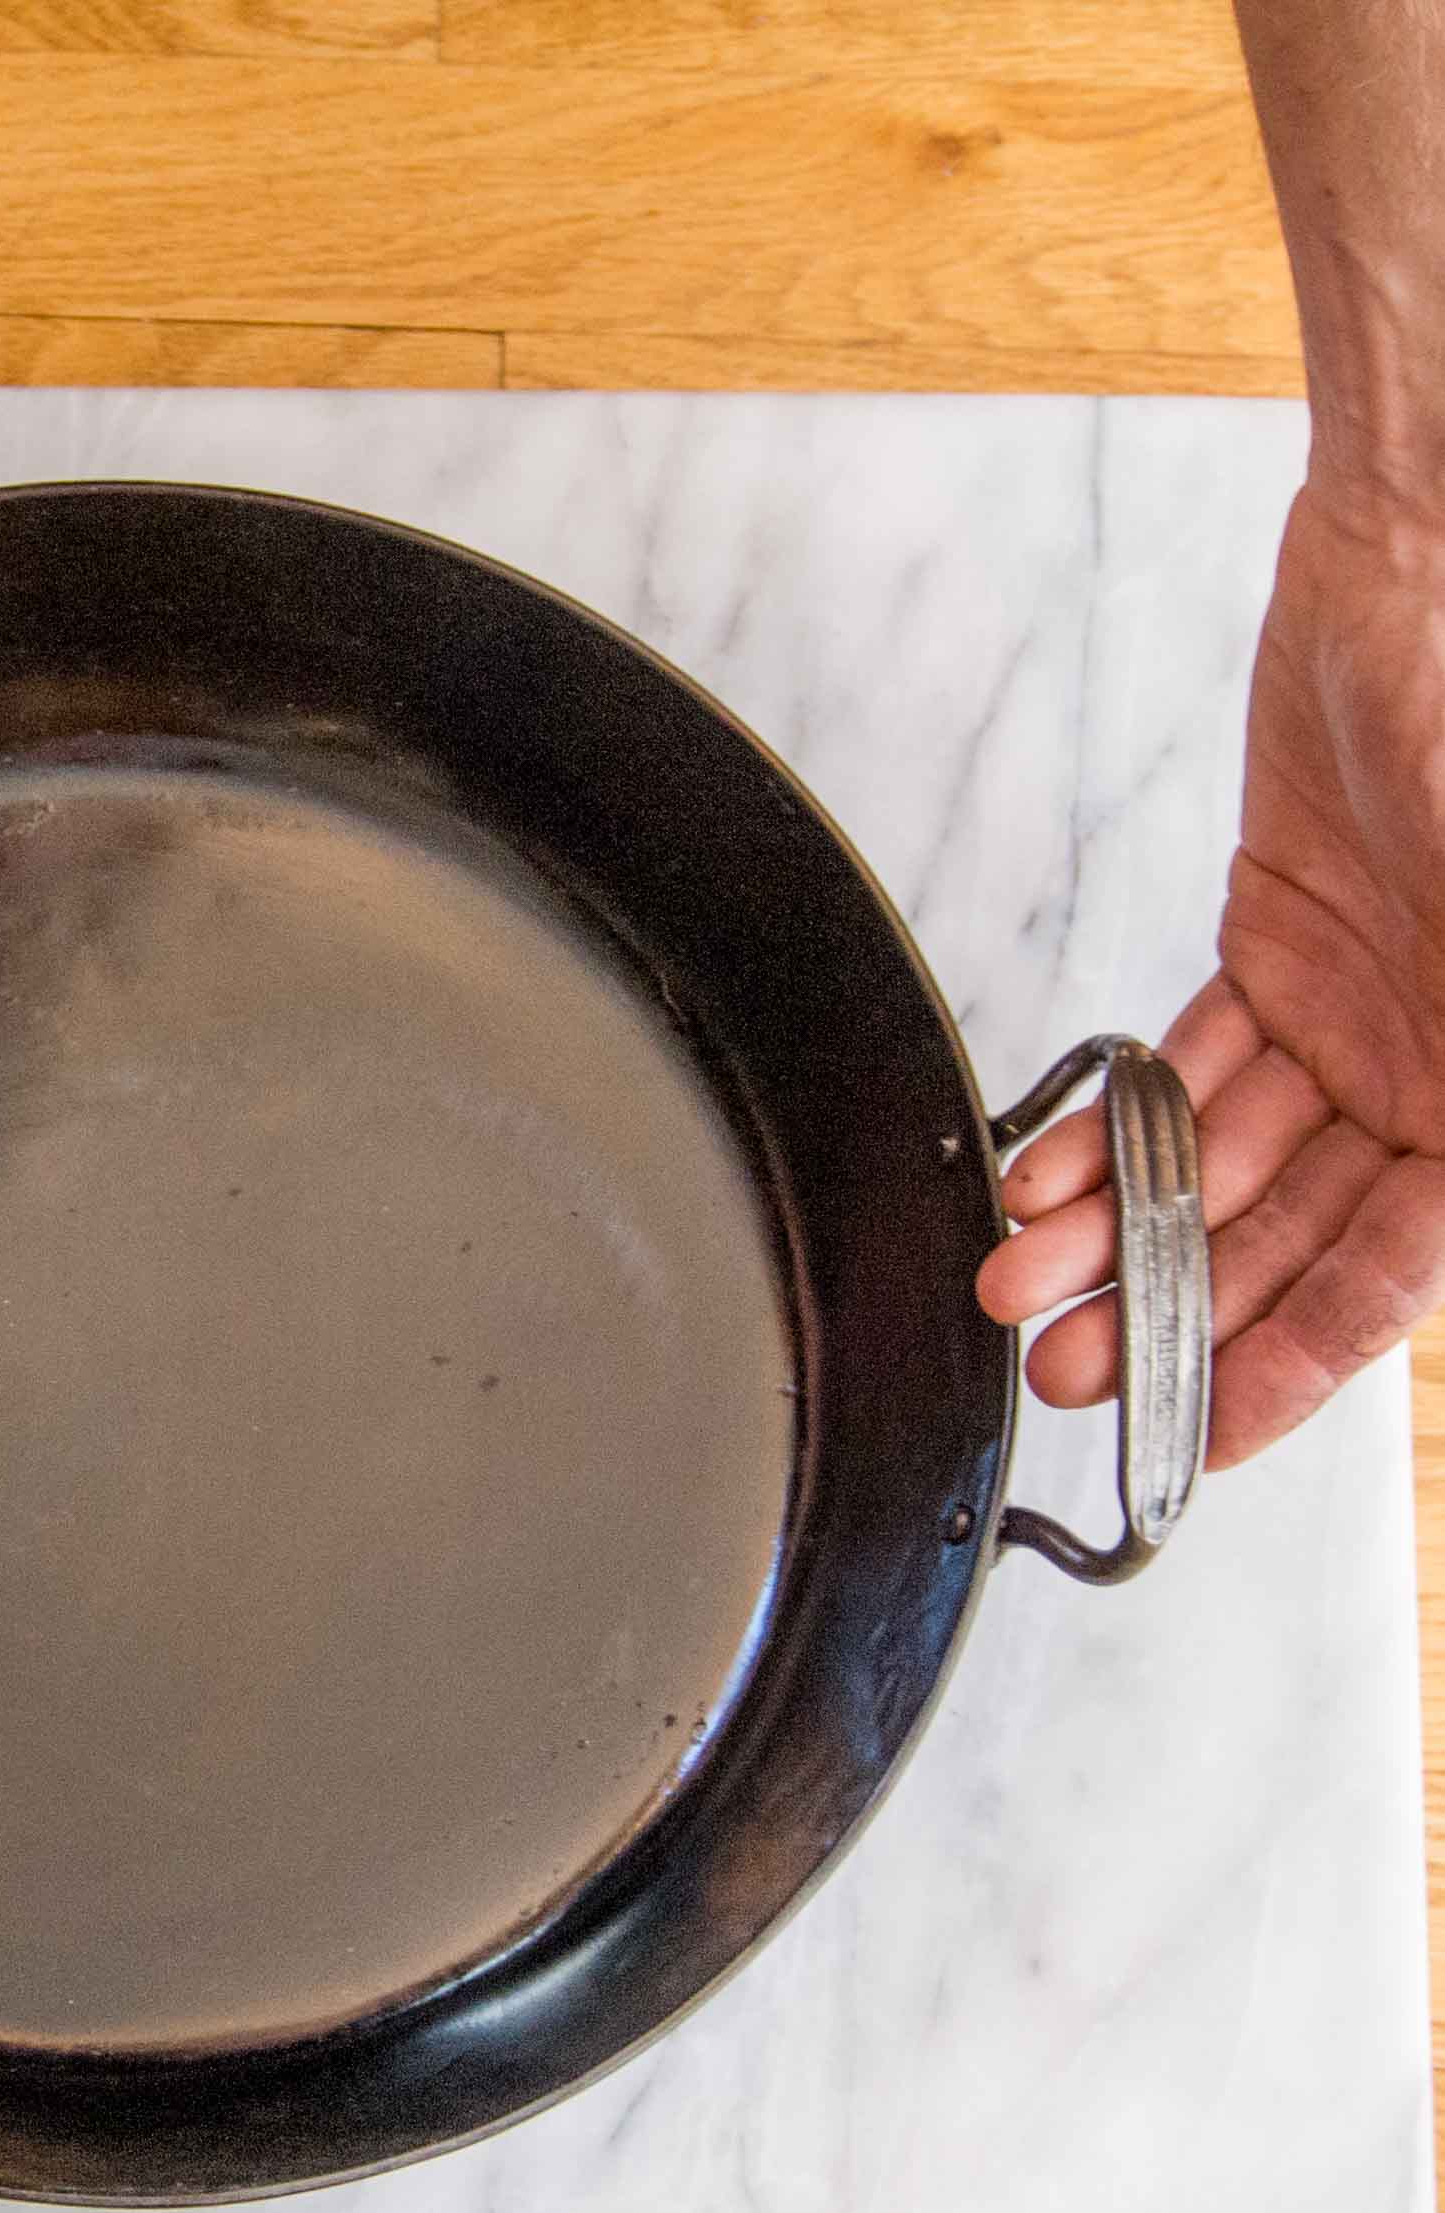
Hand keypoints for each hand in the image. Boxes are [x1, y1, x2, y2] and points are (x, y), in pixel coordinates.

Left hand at [979, 478, 1444, 1468]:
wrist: (1425, 566)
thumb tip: (1433, 1232)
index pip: (1393, 1278)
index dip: (1298, 1366)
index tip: (1198, 1437)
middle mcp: (1444, 1070)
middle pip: (1292, 1232)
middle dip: (1173, 1306)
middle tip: (1066, 1364)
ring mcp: (1365, 1015)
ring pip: (1220, 1159)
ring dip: (1115, 1223)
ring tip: (1019, 1285)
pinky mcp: (1284, 950)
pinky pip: (1184, 1069)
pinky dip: (1107, 1125)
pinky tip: (1035, 1178)